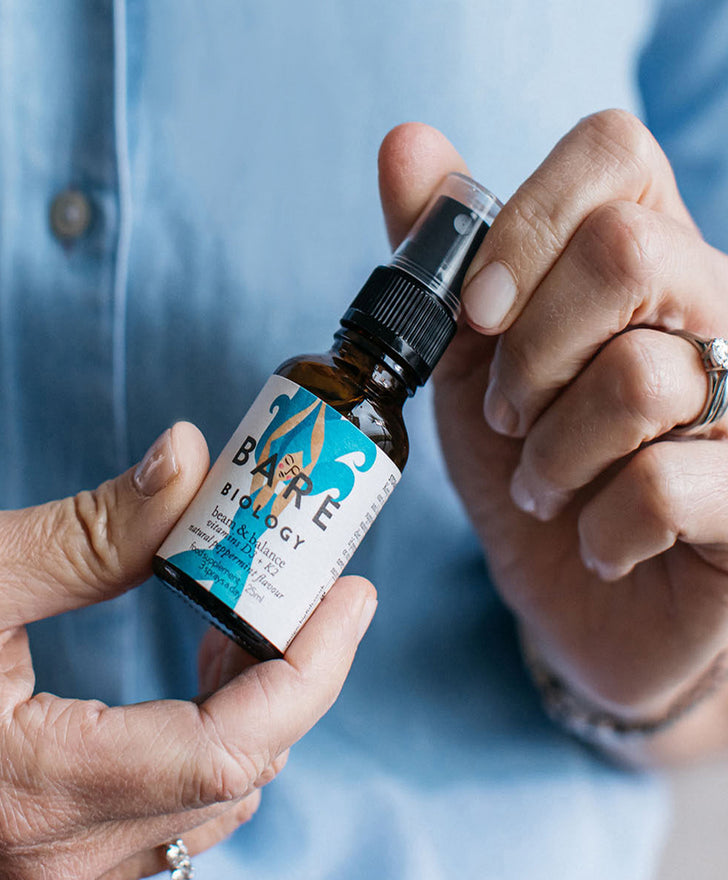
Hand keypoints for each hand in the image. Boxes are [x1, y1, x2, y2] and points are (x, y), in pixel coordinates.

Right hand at [0, 422, 375, 877]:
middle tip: (314, 587)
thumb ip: (94, 527)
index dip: (310, 669)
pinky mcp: (52, 859)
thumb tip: (192, 464)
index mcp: (35, 787)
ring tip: (261, 616)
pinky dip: (218, 739)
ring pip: (215, 797)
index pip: (228, 748)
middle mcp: (57, 860)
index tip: (351, 595)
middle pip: (238, 773)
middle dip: (297, 675)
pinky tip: (209, 673)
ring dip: (260, 705)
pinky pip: (176, 809)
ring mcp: (56, 874)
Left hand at [379, 113, 727, 762]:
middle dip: (530, 355)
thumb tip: (404, 144)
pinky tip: (600, 542)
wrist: (584, 592)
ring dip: (552, 456)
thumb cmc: (529, 467)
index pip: (613, 152)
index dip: (527, 224)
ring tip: (544, 489)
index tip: (477, 314)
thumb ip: (446, 260)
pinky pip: (664, 486)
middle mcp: (717, 307)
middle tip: (510, 418)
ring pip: (639, 378)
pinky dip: (600, 528)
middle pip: (628, 251)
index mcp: (645, 254)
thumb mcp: (471, 363)